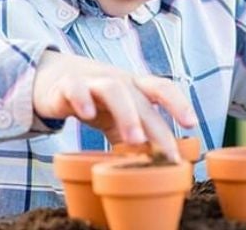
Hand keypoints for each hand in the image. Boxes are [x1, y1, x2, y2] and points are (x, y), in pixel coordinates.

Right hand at [32, 51, 197, 160]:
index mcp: (134, 88)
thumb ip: (135, 136)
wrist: (53, 79)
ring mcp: (93, 81)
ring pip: (114, 90)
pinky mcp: (66, 85)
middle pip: (141, 97)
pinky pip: (75, 88)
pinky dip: (83, 99)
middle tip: (166, 154)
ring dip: (127, 115)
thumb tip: (157, 166)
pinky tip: (87, 115)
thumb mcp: (118, 117)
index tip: (191, 124)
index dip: (178, 103)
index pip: (162, 88)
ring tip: (134, 141)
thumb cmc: (95, 100)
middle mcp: (118, 81)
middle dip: (156, 126)